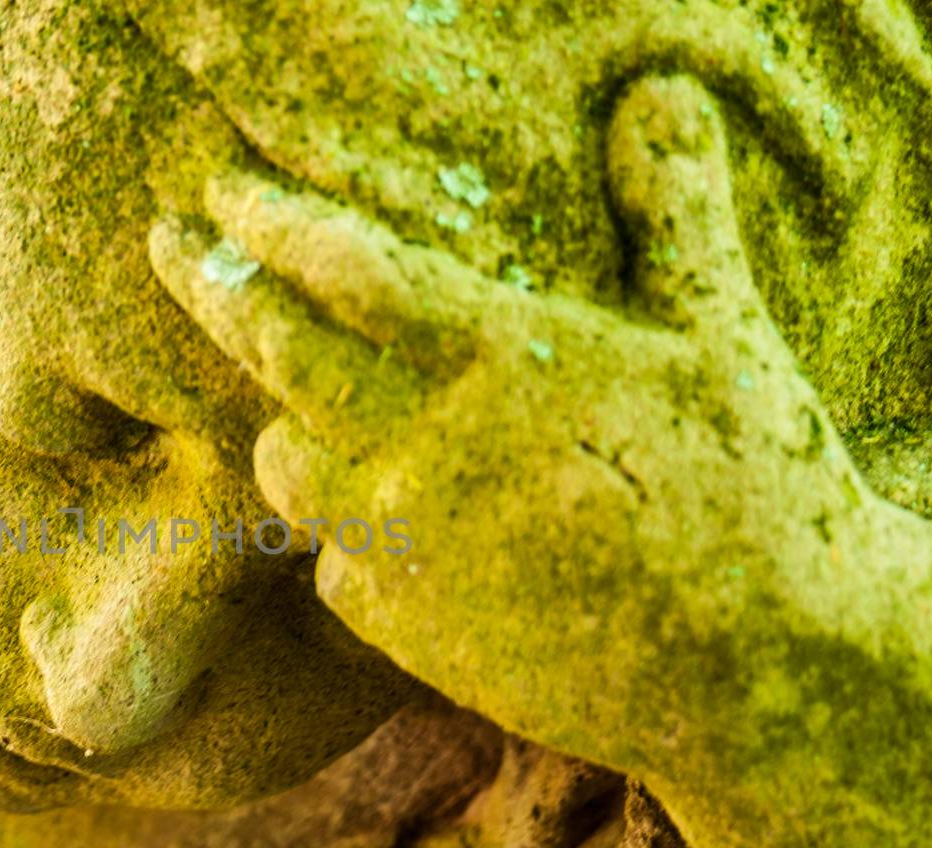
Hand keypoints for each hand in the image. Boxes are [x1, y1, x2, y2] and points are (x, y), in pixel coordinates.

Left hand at [151, 75, 868, 773]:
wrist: (762, 669)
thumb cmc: (759, 491)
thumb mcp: (726, 338)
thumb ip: (675, 214)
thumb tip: (661, 95)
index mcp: (506, 360)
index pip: (352, 269)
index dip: (275, 223)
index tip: (223, 193)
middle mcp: (434, 444)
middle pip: (280, 351)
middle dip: (213, 288)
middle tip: (169, 246)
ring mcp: (411, 541)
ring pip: (286, 466)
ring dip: (279, 426)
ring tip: (284, 407)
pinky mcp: (406, 627)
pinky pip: (332, 564)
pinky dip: (341, 535)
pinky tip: (373, 528)